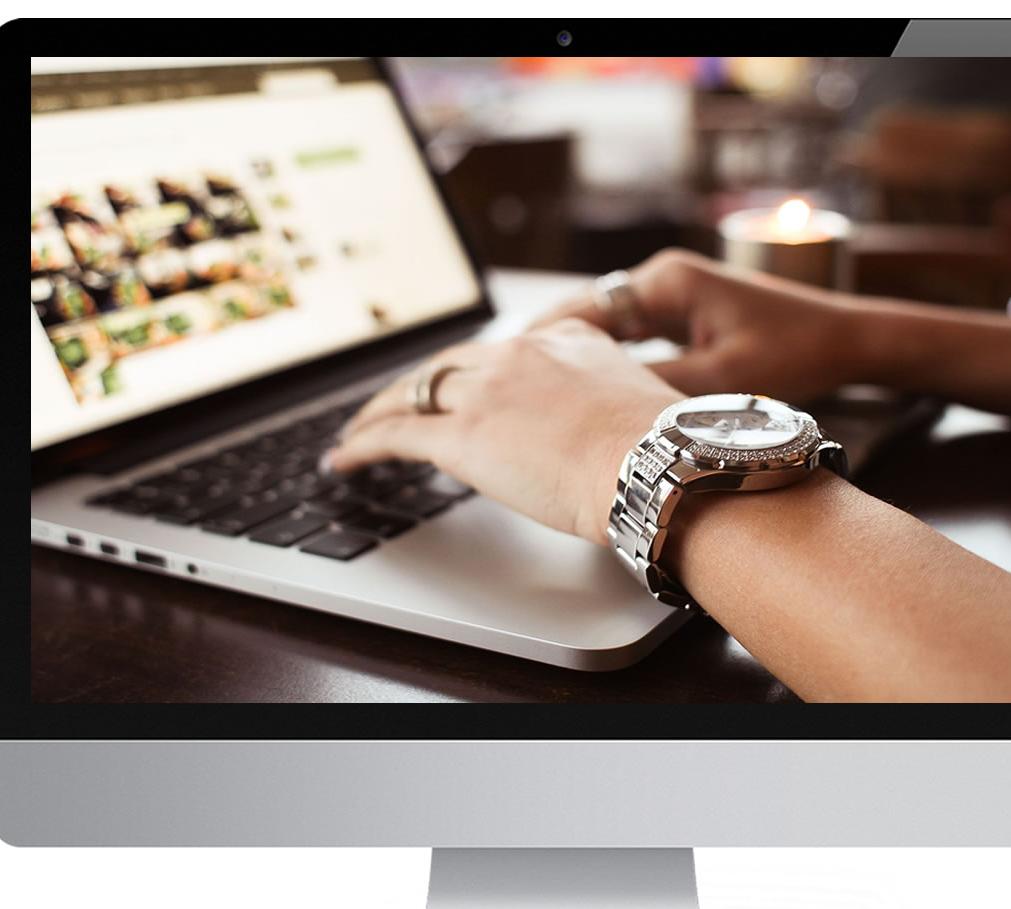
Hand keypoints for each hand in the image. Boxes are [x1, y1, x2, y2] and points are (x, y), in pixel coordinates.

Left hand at [325, 321, 681, 545]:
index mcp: (565, 341)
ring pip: (413, 392)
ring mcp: (487, 391)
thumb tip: (600, 437)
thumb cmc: (666, 451)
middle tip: (396, 403)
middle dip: (417, 386)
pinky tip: (345, 458)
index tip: (459, 383)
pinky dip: (364, 445)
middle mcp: (519, 354)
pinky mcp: (463, 434)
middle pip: (448, 365)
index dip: (470, 371)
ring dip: (379, 412)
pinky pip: (397, 433)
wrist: (659, 464)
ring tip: (359, 431)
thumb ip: (606, 408)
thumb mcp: (638, 407)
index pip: (500, 352)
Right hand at [528, 248, 868, 402]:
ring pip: (604, 327)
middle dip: (547, 352)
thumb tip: (596, 410)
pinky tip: (585, 393)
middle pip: (585, 315)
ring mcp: (675, 295)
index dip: (541, 346)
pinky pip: (630, 337)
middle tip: (508, 389)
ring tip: (535, 397)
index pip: (583, 310)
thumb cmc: (796, 353)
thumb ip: (654, 392)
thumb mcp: (721, 382)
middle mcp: (664, 280)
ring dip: (573, 359)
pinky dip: (604, 361)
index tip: (507, 374)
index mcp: (666, 282)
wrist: (848, 340)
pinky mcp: (686, 314)